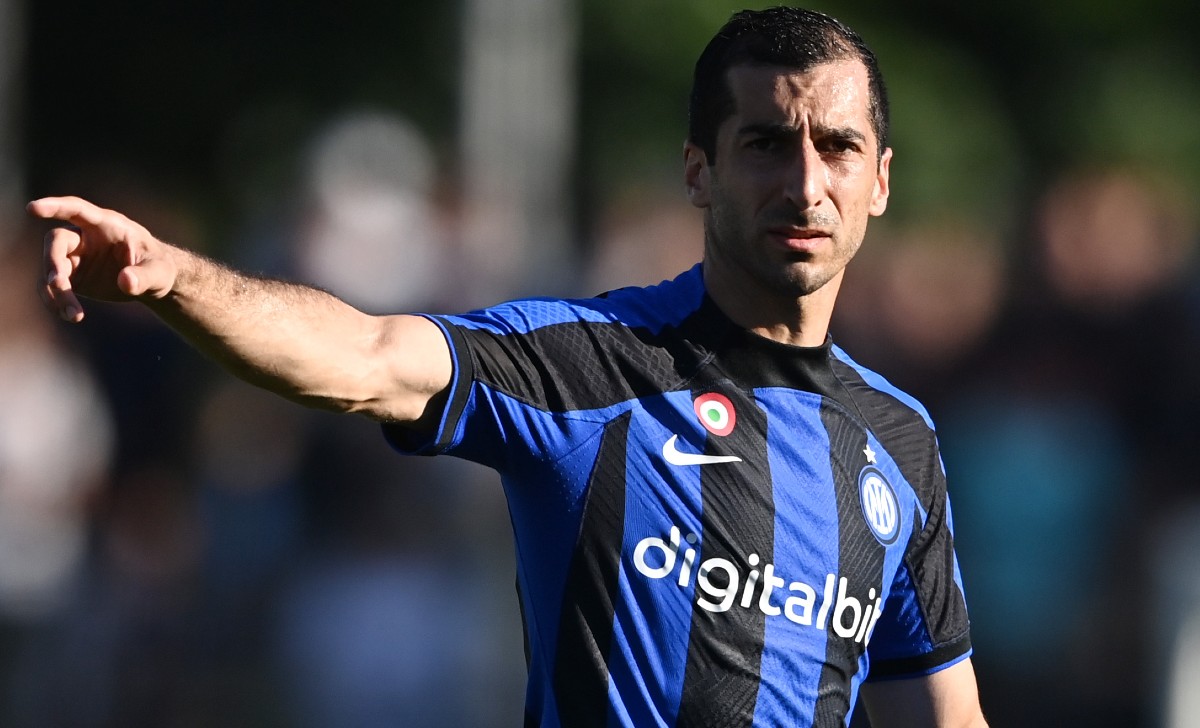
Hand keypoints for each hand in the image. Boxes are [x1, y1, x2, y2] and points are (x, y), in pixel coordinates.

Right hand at [29, 196, 179, 321]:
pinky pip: (53, 288)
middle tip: (58, 284)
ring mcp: (75, 257)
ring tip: (74, 315)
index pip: (77, 209)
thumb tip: (126, 281)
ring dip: (56, 292)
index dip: (55, 206)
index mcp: (107, 225)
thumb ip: (144, 276)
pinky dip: (57, 302)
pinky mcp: (72, 277)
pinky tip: (72, 316)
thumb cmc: (158, 267)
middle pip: (56, 242)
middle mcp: (85, 238)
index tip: (33, 208)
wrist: (153, 281)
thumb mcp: (159, 272)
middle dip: (53, 262)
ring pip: (51, 269)